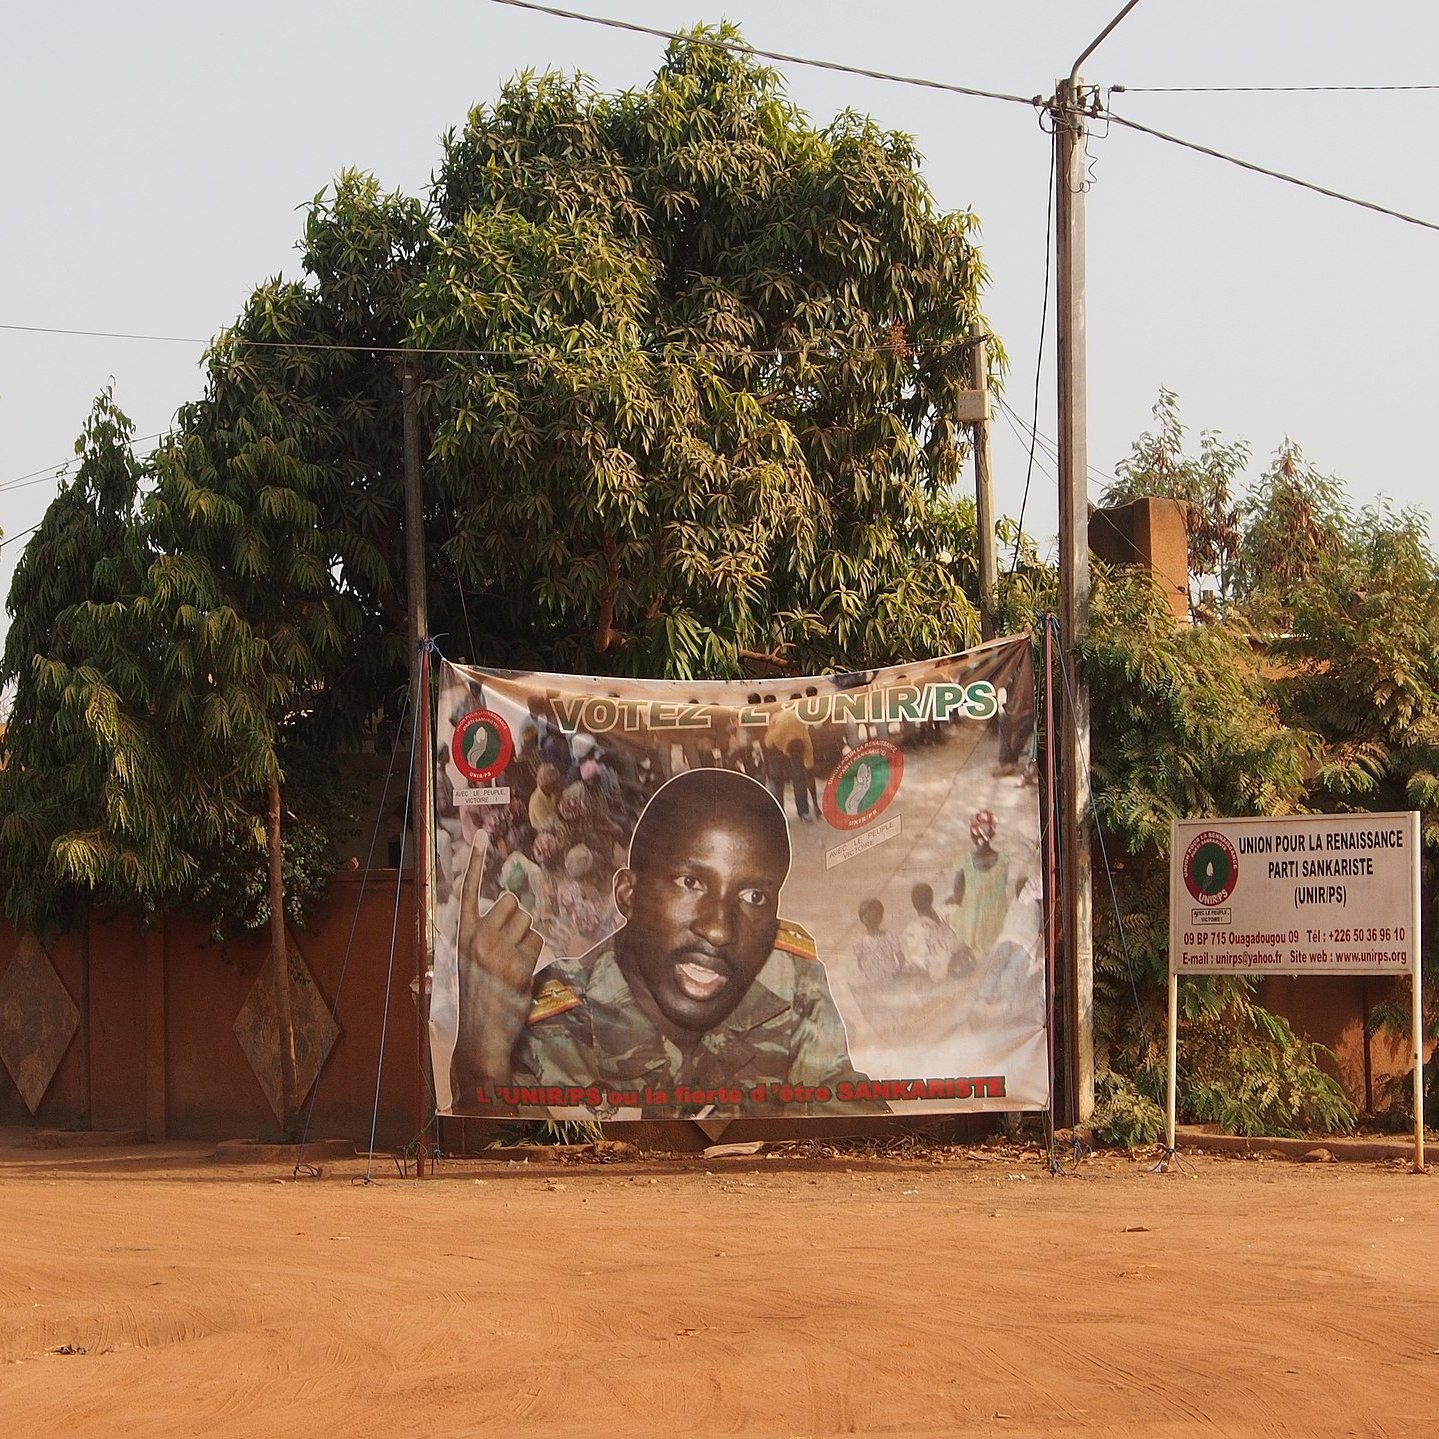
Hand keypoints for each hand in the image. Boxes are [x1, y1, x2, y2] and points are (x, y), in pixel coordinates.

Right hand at [450, 833, 544, 1102]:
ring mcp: (498, 951)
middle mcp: (477, 938)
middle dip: (518, 921)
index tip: (481, 837)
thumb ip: (472, 945)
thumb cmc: (474, 1003)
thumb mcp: (463, 970)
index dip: (475, 864)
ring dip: (528, 939)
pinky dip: (535, 956)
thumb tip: (458, 947)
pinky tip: (522, 975)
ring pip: (529, 922)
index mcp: (462, 937)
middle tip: (510, 948)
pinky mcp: (518, 965)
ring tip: (514, 964)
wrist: (480, 1038)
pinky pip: (538, 943)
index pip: (469, 892)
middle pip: (513, 903)